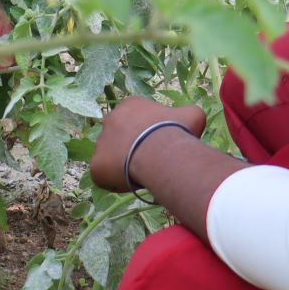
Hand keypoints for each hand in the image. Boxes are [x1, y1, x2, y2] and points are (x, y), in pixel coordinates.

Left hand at [88, 96, 207, 191]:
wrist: (159, 152)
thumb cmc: (175, 131)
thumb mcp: (192, 116)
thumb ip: (187, 116)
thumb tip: (190, 119)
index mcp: (131, 105)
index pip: (138, 119)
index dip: (150, 132)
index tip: (161, 144)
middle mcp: (110, 120)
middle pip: (122, 137)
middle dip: (134, 147)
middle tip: (151, 161)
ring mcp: (100, 142)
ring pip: (112, 157)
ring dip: (124, 164)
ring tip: (142, 174)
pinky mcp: (96, 165)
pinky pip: (105, 176)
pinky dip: (116, 182)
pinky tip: (132, 184)